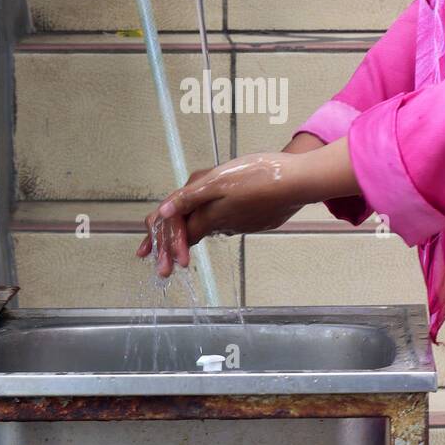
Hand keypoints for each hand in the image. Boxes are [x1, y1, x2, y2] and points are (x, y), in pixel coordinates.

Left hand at [136, 138, 357, 276]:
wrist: (297, 183)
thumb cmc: (259, 177)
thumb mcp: (218, 181)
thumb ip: (190, 196)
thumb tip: (164, 212)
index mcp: (210, 215)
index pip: (179, 232)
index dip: (161, 242)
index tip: (148, 257)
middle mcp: (223, 223)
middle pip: (191, 234)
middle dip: (173, 248)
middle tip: (161, 267)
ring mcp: (239, 222)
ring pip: (208, 227)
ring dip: (193, 236)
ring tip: (183, 243)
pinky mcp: (253, 219)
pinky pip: (226, 222)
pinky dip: (214, 225)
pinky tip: (214, 221)